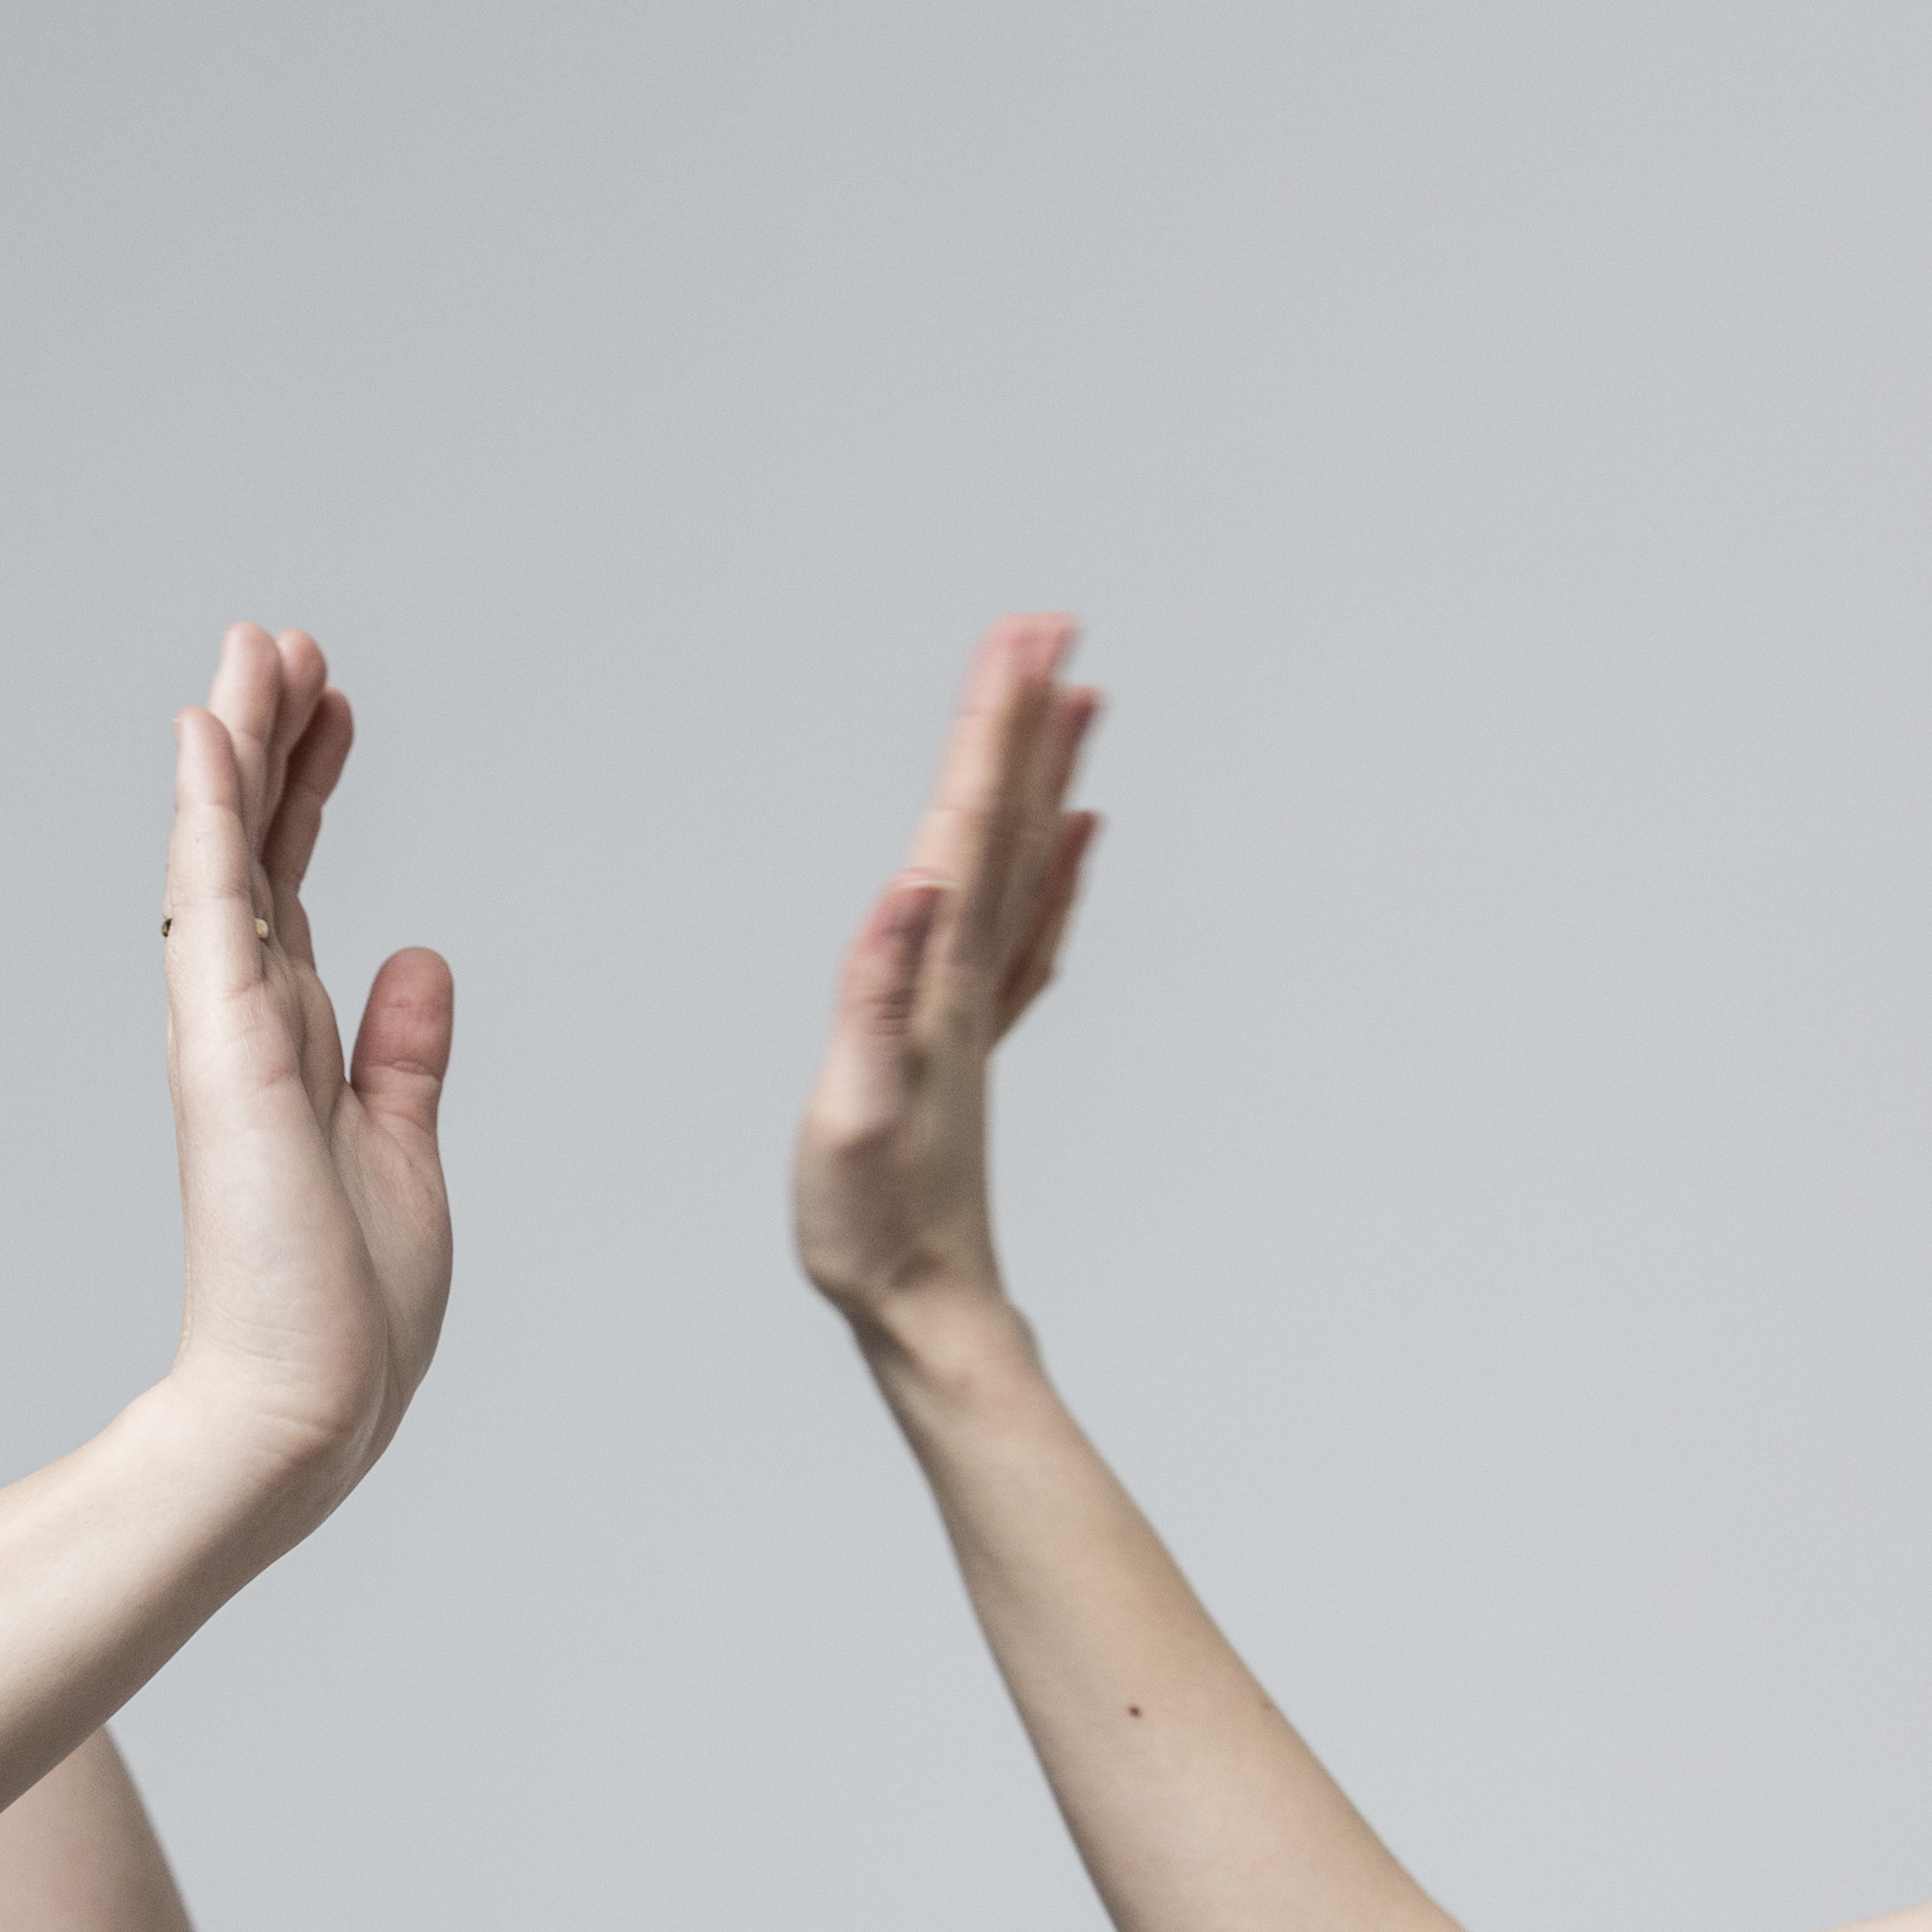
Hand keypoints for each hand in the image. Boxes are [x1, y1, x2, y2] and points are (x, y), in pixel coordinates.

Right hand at [156, 624, 455, 1515]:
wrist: (305, 1410)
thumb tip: (422, 961)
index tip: (335, 705)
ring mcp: (227, 1030)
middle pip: (256, 848)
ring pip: (227, 851)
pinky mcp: (223, 1049)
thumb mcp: (405, 1157)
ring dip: (238, 742)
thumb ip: (404, 1056)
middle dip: (272, 739)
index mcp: (297, 1049)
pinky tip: (211, 729)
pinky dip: (211, 811)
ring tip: (255, 643)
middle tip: (287, 640)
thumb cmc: (347, 1317)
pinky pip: (213, 903)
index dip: (311, 790)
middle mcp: (251, 1024)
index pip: (297, 889)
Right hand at [794, 613, 1100, 1354]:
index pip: (969, 825)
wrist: (927, 1308)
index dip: (993, 728)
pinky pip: (1027, 930)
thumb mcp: (855, 1110)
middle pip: (1006, 823)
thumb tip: (911, 888)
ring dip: (1044, 775)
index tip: (1023, 638)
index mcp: (941, 981)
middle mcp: (973, 980)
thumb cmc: (873, 1223)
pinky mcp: (971, 1044)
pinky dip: (1051, 868)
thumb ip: (877, 997)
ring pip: (1024, 863)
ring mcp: (980, 1010)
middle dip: (1024, 718)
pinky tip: (1071, 836)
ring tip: (1076, 695)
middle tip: (1051, 624)